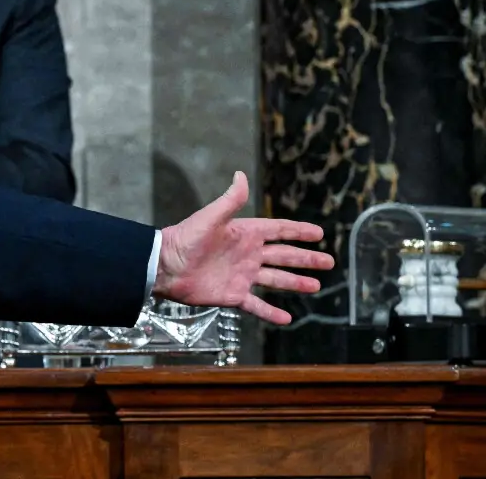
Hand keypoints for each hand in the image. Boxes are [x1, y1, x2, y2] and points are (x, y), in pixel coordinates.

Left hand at [153, 172, 333, 324]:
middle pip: (284, 256)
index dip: (299, 232)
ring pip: (276, 280)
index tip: (319, 233)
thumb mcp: (210, 217)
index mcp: (244, 234)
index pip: (279, 231)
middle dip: (306, 259)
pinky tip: (287, 318)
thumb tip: (241, 174)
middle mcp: (247, 254)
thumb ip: (229, 200)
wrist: (165, 267)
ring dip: (296, 282)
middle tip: (329, 262)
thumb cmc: (185, 239)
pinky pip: (257, 305)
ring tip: (316, 286)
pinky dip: (271, 312)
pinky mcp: (233, 295)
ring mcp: (242, 276)